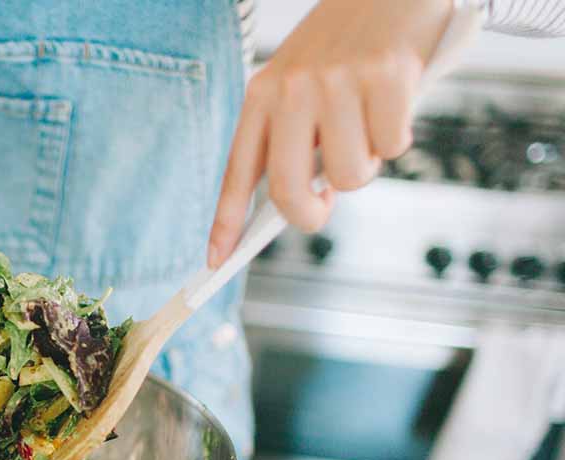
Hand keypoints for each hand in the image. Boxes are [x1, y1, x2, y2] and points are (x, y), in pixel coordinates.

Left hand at [207, 0, 452, 267]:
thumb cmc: (347, 42)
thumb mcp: (302, 82)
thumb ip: (295, 136)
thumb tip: (304, 199)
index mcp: (262, 95)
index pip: (238, 172)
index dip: (226, 222)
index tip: (216, 261)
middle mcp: (291, 91)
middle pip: (289, 192)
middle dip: (310, 215)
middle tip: (323, 205)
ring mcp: (336, 84)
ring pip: (349, 177)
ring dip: (366, 163)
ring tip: (367, 121)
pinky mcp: (384, 76)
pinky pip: (391, 147)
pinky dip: (399, 134)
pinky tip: (395, 97)